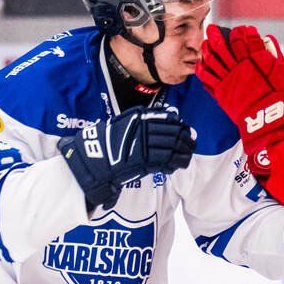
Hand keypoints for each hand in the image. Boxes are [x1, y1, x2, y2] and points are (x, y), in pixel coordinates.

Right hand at [58, 105, 196, 211]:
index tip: (185, 129)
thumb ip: (141, 120)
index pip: (167, 119)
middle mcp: (143, 130)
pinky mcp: (144, 162)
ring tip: (186, 155)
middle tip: (191, 143)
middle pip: (173, 133)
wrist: (92, 159)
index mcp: (138, 119)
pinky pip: (166, 162)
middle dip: (185, 139)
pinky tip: (176, 166)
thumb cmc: (105, 142)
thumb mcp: (122, 123)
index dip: (179, 125)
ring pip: (173, 148)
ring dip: (183, 152)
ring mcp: (144, 146)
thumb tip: (167, 117)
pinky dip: (174, 164)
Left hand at [197, 23, 283, 156]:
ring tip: (205, 43)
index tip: (240, 29)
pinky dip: (202, 69)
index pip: (242, 40)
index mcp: (253, 59)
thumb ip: (274, 53)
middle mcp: (237, 67)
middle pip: (222, 46)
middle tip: (211, 28)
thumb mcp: (283, 70)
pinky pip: (207, 78)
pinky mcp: (221, 92)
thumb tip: (268, 39)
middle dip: (216, 35)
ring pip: (212, 59)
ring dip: (207, 49)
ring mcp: (227, 79)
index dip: (240, 32)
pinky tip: (201, 64)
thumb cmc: (281, 95)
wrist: (270, 119)